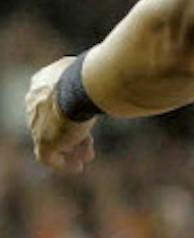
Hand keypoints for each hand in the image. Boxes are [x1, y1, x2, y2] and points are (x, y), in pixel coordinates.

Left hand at [25, 58, 95, 173]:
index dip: (70, 112)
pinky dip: (62, 163)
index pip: (54, 101)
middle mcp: (34, 103)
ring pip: (53, 140)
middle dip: (72, 134)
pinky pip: (49, 157)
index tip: (86, 121)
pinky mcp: (43, 140)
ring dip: (69, 150)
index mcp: (40, 83)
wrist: (82, 87)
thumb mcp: (93, 70)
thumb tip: (117, 79)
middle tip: (87, 144)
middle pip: (54, 123)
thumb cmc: (93, 74)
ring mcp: (36, 123)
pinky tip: (76, 167)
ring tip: (84, 159)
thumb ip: (95, 77)